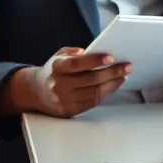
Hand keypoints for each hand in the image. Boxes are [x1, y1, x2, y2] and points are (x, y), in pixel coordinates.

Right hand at [17, 47, 131, 117]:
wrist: (35, 92)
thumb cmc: (54, 71)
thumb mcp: (59, 56)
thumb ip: (75, 52)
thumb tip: (93, 53)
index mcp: (57, 67)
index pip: (77, 64)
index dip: (95, 60)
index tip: (111, 57)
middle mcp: (59, 85)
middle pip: (91, 79)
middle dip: (113, 72)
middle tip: (127, 66)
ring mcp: (64, 100)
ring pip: (94, 92)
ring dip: (113, 84)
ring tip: (123, 76)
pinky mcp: (69, 110)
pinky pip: (92, 102)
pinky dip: (105, 93)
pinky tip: (112, 86)